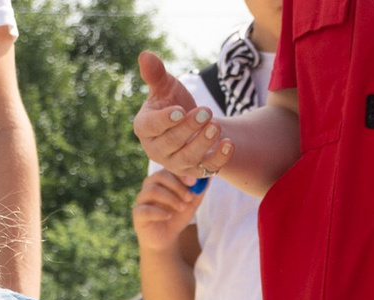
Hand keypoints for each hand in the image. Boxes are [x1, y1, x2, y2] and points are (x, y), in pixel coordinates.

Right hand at [131, 52, 231, 179]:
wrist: (192, 123)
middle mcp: (156, 149)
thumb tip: (145, 54)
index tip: (180, 111)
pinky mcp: (195, 171)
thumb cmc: (173, 102)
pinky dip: (219, 158)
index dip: (164, 121)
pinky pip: (206, 169)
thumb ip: (156, 73)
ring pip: (188, 158)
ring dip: (203, 143)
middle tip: (206, 111)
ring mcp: (175, 163)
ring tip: (216, 125)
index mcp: (144, 127)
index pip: (151, 127)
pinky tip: (229, 143)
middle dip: (189, 128)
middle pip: (171, 142)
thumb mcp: (166, 87)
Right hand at [131, 170, 201, 253]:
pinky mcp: (138, 215)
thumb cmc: (177, 217)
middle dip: (177, 186)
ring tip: (182, 207)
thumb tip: (211, 175)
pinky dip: (159, 212)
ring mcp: (142, 200)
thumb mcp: (191, 203)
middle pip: (159, 177)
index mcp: (161, 179)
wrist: (165, 238)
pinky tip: (169, 216)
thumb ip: (200, 190)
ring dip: (170, 198)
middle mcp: (149, 186)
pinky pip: (145, 209)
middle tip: (189, 197)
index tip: (193, 182)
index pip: (168, 169)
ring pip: (152, 191)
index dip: (181, 174)